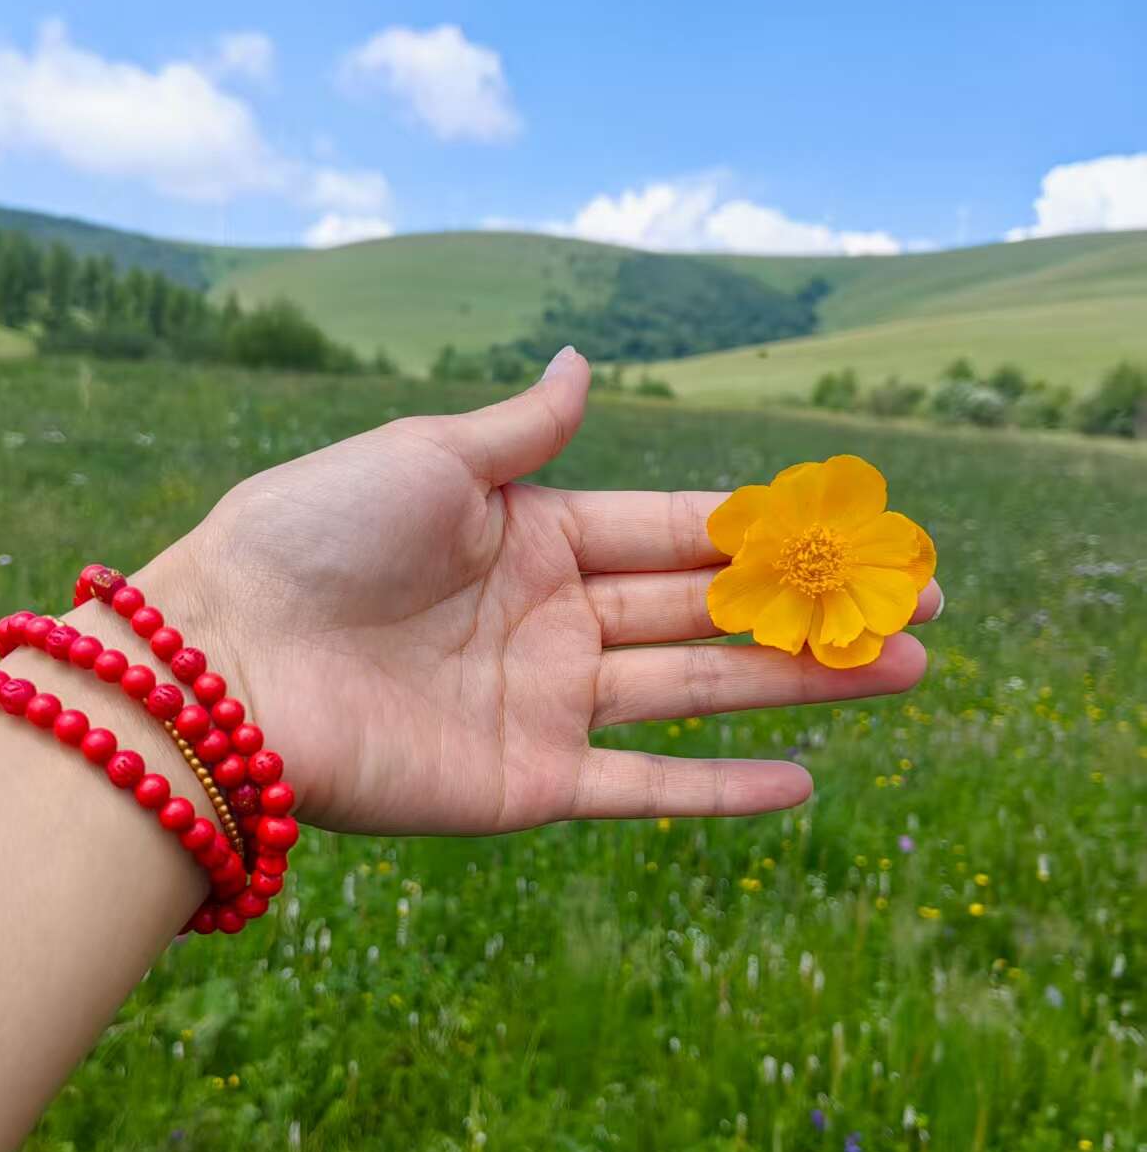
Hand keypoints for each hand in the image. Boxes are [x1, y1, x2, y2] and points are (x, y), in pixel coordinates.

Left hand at [142, 349, 939, 834]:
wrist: (223, 662)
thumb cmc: (312, 536)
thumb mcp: (428, 456)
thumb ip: (523, 430)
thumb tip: (583, 360)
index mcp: (537, 533)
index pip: (679, 529)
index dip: (770, 530)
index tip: (859, 528)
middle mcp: (555, 619)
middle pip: (712, 613)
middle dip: (817, 610)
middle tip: (927, 604)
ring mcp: (547, 705)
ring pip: (702, 692)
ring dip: (804, 686)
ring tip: (908, 672)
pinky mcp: (527, 783)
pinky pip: (642, 787)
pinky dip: (720, 791)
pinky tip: (804, 780)